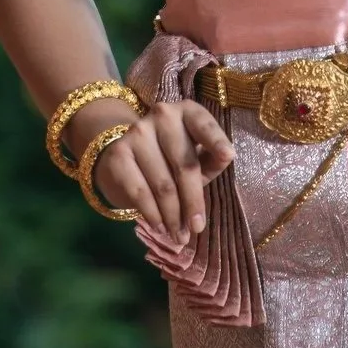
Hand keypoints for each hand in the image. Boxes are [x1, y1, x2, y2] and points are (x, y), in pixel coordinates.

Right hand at [92, 98, 234, 242]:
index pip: (203, 123)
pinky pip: (140, 192)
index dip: (216, 140)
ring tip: (179, 236)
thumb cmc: (169, 156)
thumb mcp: (195, 155)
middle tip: (197, 228)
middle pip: (184, 164)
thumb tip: (228, 158)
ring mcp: (138, 132)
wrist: (123, 155)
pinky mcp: (119, 154)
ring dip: (173, 216)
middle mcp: (162, 115)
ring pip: (162, 184)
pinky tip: (159, 226)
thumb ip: (212, 158)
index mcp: (187, 111)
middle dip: (193, 201)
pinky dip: (152, 213)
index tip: (229, 156)